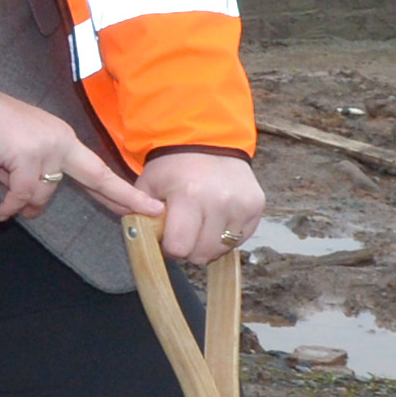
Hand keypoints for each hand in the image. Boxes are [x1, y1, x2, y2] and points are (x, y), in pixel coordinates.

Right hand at [0, 93, 157, 225]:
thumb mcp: (14, 159)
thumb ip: (30, 180)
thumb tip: (30, 209)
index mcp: (62, 138)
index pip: (96, 168)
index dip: (119, 188)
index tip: (144, 202)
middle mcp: (61, 141)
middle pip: (98, 175)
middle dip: (125, 196)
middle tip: (153, 211)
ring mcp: (47, 147)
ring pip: (43, 193)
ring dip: (21, 201)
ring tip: (3, 199)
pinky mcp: (29, 156)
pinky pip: (21, 195)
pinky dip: (9, 206)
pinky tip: (1, 213)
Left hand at [140, 147, 264, 265]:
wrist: (209, 142)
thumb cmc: (174, 167)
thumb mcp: (148, 184)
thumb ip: (139, 213)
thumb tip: (138, 239)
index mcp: (189, 195)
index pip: (180, 247)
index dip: (171, 247)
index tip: (168, 238)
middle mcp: (220, 201)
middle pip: (203, 254)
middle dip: (190, 248)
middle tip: (185, 230)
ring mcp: (242, 205)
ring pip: (223, 249)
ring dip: (209, 244)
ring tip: (201, 224)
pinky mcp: (257, 206)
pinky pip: (240, 239)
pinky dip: (227, 235)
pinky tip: (217, 219)